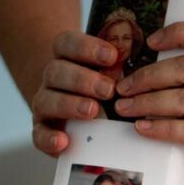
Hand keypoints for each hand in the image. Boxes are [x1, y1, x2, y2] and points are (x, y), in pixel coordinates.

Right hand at [32, 31, 118, 154]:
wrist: (75, 115)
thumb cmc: (100, 91)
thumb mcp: (108, 74)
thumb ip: (118, 69)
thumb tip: (145, 68)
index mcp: (65, 58)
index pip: (66, 43)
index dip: (87, 47)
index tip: (112, 56)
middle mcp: (52, 79)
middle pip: (56, 71)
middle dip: (82, 79)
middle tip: (108, 90)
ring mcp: (44, 104)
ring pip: (46, 100)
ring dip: (69, 104)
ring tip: (92, 111)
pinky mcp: (41, 130)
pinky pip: (38, 134)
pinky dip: (49, 138)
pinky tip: (64, 141)